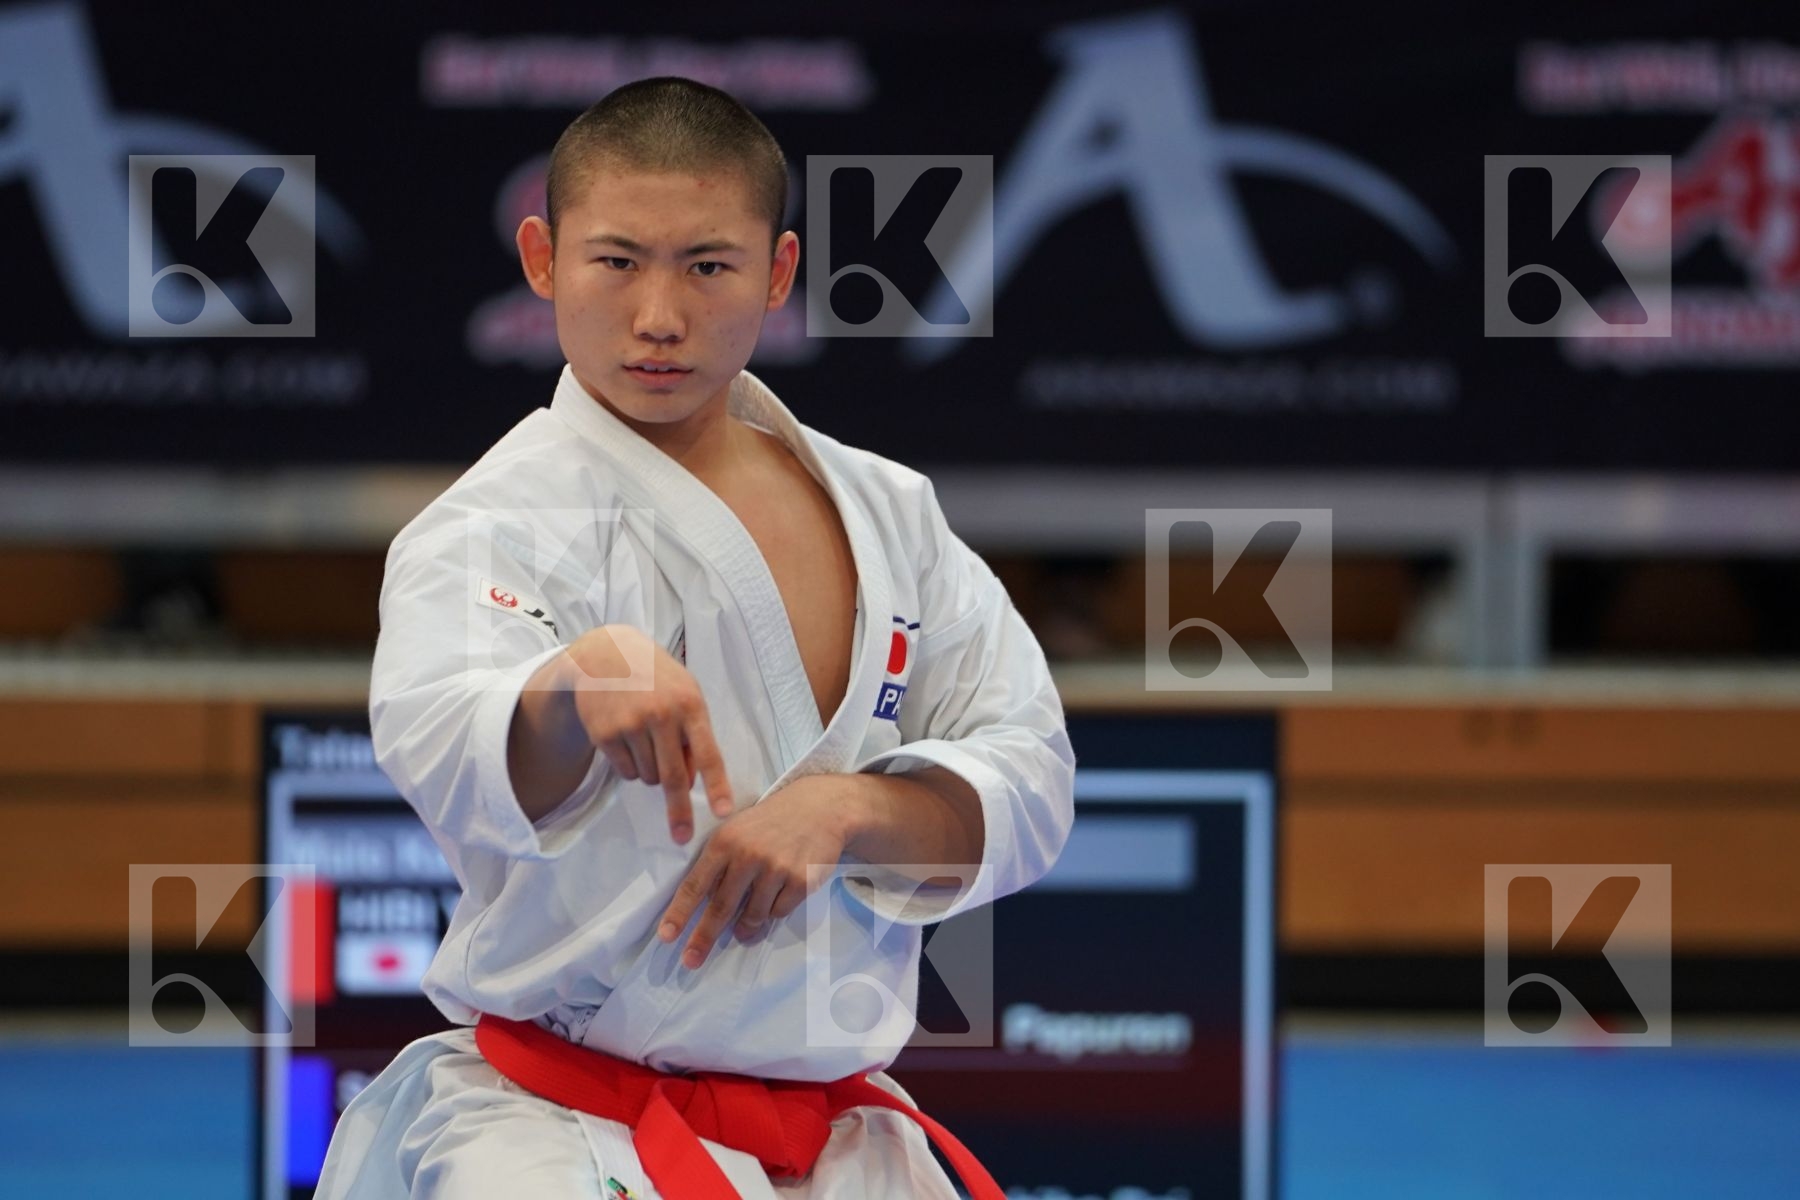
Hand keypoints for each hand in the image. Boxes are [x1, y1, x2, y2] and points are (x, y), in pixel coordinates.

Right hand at [565, 623, 733, 843]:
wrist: (604, 654)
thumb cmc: (656, 679)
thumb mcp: (684, 694)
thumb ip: (693, 734)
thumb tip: (690, 782)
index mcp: (690, 705)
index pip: (708, 753)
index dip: (717, 785)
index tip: (724, 812)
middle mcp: (661, 715)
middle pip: (674, 778)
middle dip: (679, 812)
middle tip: (682, 836)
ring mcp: (631, 725)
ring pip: (649, 777)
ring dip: (652, 772)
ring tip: (647, 740)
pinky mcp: (604, 734)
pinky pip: (626, 773)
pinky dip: (630, 766)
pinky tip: (626, 738)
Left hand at [655, 774, 854, 968]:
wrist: (820, 809)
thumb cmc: (769, 823)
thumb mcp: (736, 831)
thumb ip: (719, 864)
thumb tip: (704, 905)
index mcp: (725, 842)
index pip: (695, 884)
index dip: (679, 913)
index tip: (666, 937)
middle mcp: (748, 855)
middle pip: (720, 907)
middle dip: (703, 937)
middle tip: (691, 960)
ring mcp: (776, 869)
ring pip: (752, 916)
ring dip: (745, 928)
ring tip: (744, 930)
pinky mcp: (800, 881)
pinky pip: (778, 912)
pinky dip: (773, 912)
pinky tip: (776, 896)